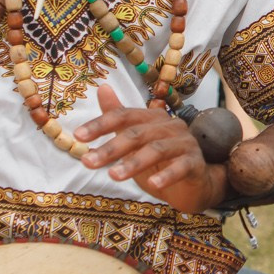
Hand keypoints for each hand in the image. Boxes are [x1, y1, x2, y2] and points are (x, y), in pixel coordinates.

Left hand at [76, 86, 225, 214]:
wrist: (193, 184)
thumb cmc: (160, 162)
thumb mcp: (135, 141)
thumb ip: (118, 117)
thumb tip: (102, 88)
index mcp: (153, 117)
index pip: (124, 116)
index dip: (101, 124)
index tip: (78, 136)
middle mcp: (170, 125)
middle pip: (138, 133)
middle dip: (111, 148)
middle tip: (88, 162)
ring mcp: (185, 143)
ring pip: (158, 149)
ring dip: (134, 162)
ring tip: (114, 176)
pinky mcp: (195, 163)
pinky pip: (181, 167)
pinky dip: (167, 175)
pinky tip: (153, 184)